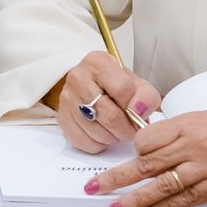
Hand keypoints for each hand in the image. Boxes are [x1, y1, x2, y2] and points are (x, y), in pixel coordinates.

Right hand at [47, 51, 161, 153]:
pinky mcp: (61, 118)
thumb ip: (145, 96)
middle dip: (126, 130)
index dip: (135, 109)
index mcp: (98, 63)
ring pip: (97, 133)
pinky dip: (99, 144)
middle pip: (109, 116)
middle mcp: (78, 78)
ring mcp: (66, 99)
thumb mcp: (136, 83)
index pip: (122, 90)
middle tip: (132, 131)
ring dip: (113, 138)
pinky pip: (84, 142)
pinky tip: (102, 134)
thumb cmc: (115, 85)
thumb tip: (138, 113)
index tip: (139, 116)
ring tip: (117, 130)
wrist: (91, 85)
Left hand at [86, 102, 206, 206]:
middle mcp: (193, 145)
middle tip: (94, 189)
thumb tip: (149, 145)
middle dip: (117, 178)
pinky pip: (187, 198)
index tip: (126, 156)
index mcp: (187, 123)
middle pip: (147, 163)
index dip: (133, 150)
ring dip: (136, 199)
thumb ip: (177, 131)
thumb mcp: (203, 116)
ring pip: (163, 185)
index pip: (147, 138)